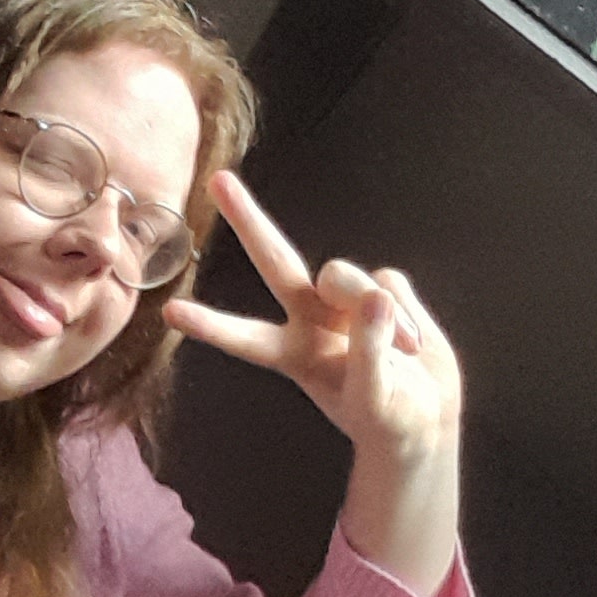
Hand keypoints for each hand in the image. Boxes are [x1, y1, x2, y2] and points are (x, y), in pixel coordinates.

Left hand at [160, 172, 461, 456]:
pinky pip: (391, 282)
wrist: (426, 415)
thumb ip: (370, 348)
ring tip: (406, 351)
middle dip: (248, 220)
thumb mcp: (375, 397)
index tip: (170, 311)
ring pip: (346, 275)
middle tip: (217, 180)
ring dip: (379, 310)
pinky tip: (414, 341)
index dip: (211, 325)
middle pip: (276, 261)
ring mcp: (345, 301)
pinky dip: (409, 314)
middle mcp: (311, 318)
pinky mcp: (383, 288)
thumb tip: (377, 296)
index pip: (246, 338)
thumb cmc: (389, 416)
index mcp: (294, 354)